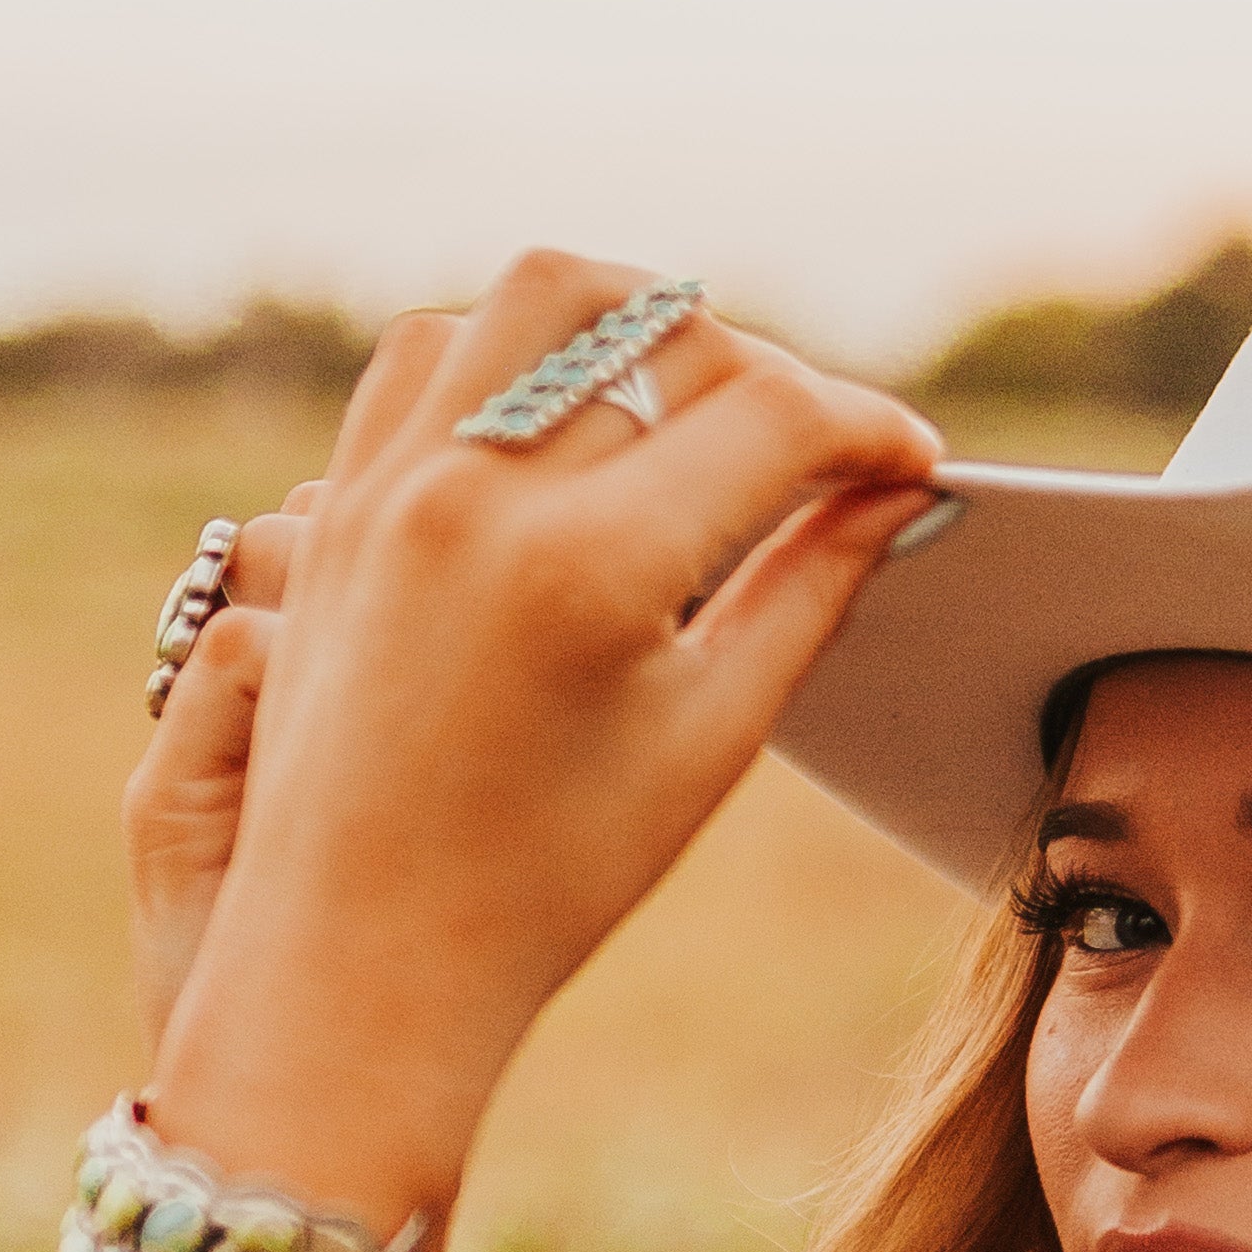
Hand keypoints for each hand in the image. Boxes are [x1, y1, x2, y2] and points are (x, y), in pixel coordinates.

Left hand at [134, 262, 947, 1251]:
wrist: (358, 956)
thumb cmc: (549, 876)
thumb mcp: (710, 733)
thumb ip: (813, 588)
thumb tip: (894, 490)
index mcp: (588, 565)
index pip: (772, 416)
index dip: (867, 426)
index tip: (910, 459)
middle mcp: (478, 495)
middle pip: (666, 330)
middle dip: (763, 372)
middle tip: (807, 447)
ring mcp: (392, 486)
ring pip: (540, 296)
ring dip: (635, 320)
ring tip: (689, 402)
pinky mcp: (341, 502)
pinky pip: (430, 352)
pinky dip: (512, 351)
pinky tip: (567, 423)